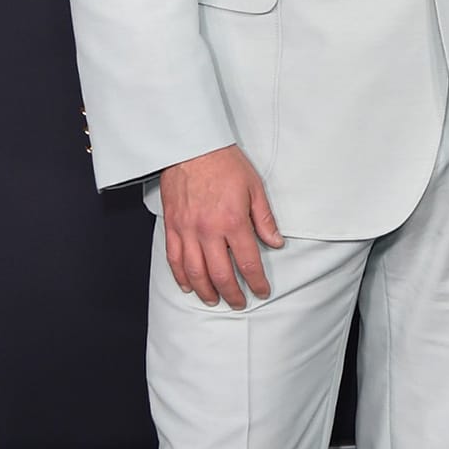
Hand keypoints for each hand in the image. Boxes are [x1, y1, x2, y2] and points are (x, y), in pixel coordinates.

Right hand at [159, 145, 283, 309]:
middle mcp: (208, 230)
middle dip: (232, 293)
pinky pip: (174, 258)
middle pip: (220, 274)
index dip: (256, 282)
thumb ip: (264, 218)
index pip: (248, 262)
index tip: (261, 291)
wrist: (190, 145)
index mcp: (233, 221)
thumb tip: (276, 242)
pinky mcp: (172, 225)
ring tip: (214, 300)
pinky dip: (181, 276)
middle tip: (238, 303)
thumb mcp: (254, 186)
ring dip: (206, 291)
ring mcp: (187, 229)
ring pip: (195, 272)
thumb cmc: (224, 162)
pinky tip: (188, 286)